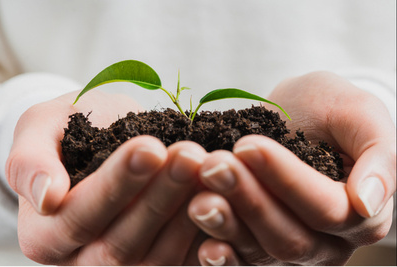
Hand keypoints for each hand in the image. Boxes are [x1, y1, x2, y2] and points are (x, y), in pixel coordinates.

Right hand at [6, 90, 206, 264]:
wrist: (105, 136)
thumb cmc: (71, 129)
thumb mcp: (40, 130)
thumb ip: (29, 163)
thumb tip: (45, 196)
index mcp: (46, 234)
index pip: (80, 216)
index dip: (117, 184)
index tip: (149, 147)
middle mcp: (83, 259)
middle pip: (123, 241)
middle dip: (160, 196)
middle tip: (189, 155)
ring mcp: (124, 264)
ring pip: (158, 254)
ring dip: (187, 210)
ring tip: (209, 167)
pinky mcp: (157, 257)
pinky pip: (183, 256)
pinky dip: (207, 229)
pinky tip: (224, 195)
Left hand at [188, 71, 395, 264]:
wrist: (298, 116)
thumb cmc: (329, 109)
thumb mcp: (358, 114)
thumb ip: (379, 154)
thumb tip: (369, 202)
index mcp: (362, 213)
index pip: (325, 207)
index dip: (285, 179)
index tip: (248, 146)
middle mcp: (329, 241)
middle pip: (289, 235)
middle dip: (248, 199)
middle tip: (213, 165)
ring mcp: (295, 250)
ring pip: (262, 250)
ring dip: (227, 225)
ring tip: (197, 198)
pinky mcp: (263, 249)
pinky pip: (243, 261)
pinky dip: (223, 258)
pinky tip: (202, 246)